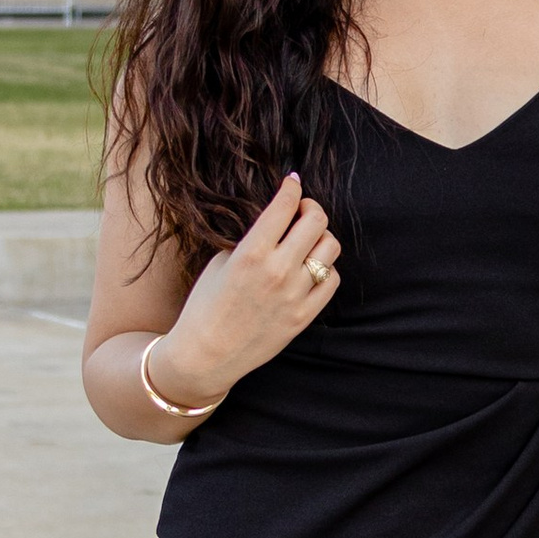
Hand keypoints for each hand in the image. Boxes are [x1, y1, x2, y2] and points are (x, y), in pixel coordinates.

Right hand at [156, 178, 340, 402]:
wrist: (207, 354)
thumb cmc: (206, 306)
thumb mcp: (220, 262)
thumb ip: (251, 239)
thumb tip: (276, 220)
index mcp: (251, 253)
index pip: (284, 206)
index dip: (291, 187)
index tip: (291, 182)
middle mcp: (278, 271)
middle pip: (316, 221)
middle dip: (310, 208)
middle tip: (302, 211)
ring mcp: (295, 294)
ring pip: (330, 248)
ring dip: (320, 237)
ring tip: (306, 242)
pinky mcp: (304, 316)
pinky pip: (332, 280)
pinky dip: (325, 269)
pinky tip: (310, 269)